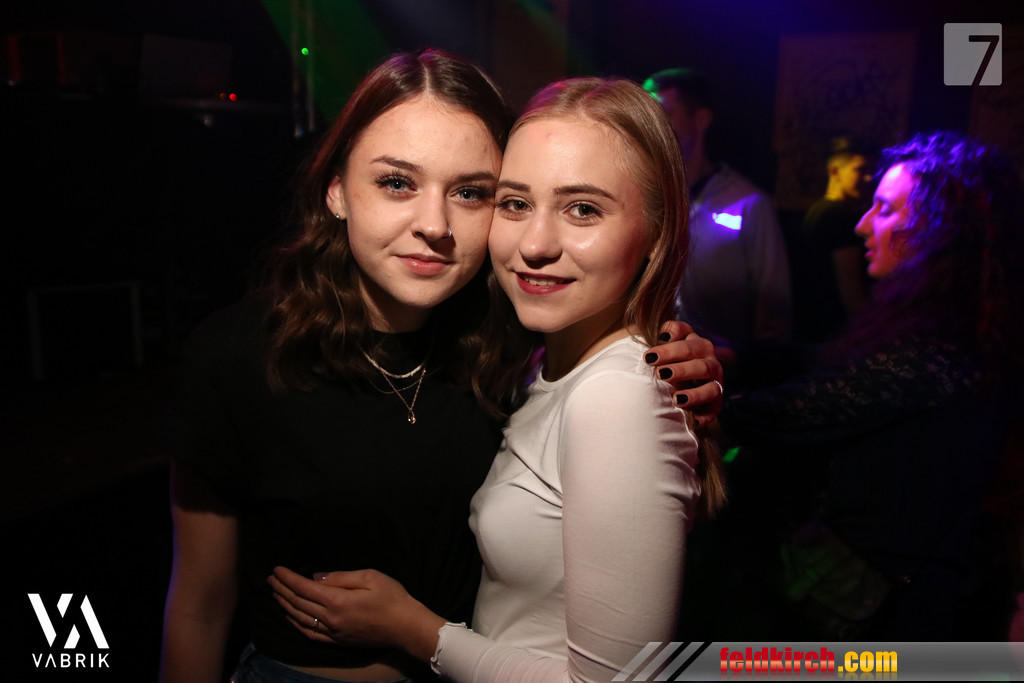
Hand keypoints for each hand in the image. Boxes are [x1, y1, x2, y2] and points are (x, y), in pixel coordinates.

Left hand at [268, 567, 443, 659]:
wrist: (406, 627)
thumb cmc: (392, 597)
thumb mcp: (370, 577)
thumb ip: (340, 577)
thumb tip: (315, 578)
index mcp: (338, 601)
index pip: (304, 588)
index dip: (288, 578)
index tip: (276, 569)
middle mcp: (331, 619)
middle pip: (298, 603)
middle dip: (282, 590)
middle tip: (270, 579)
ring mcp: (333, 633)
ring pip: (300, 619)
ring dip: (285, 605)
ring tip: (275, 594)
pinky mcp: (338, 641)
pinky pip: (310, 633)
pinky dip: (296, 624)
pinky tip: (290, 617)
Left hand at [646, 321, 724, 425]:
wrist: (679, 388)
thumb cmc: (667, 364)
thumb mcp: (663, 348)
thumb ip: (664, 337)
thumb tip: (664, 336)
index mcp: (696, 343)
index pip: (686, 334)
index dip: (670, 341)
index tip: (650, 354)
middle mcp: (709, 360)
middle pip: (699, 361)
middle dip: (680, 367)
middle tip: (659, 373)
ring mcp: (715, 382)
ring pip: (711, 387)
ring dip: (695, 393)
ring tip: (676, 399)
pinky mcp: (714, 404)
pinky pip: (713, 411)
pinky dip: (704, 416)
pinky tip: (693, 421)